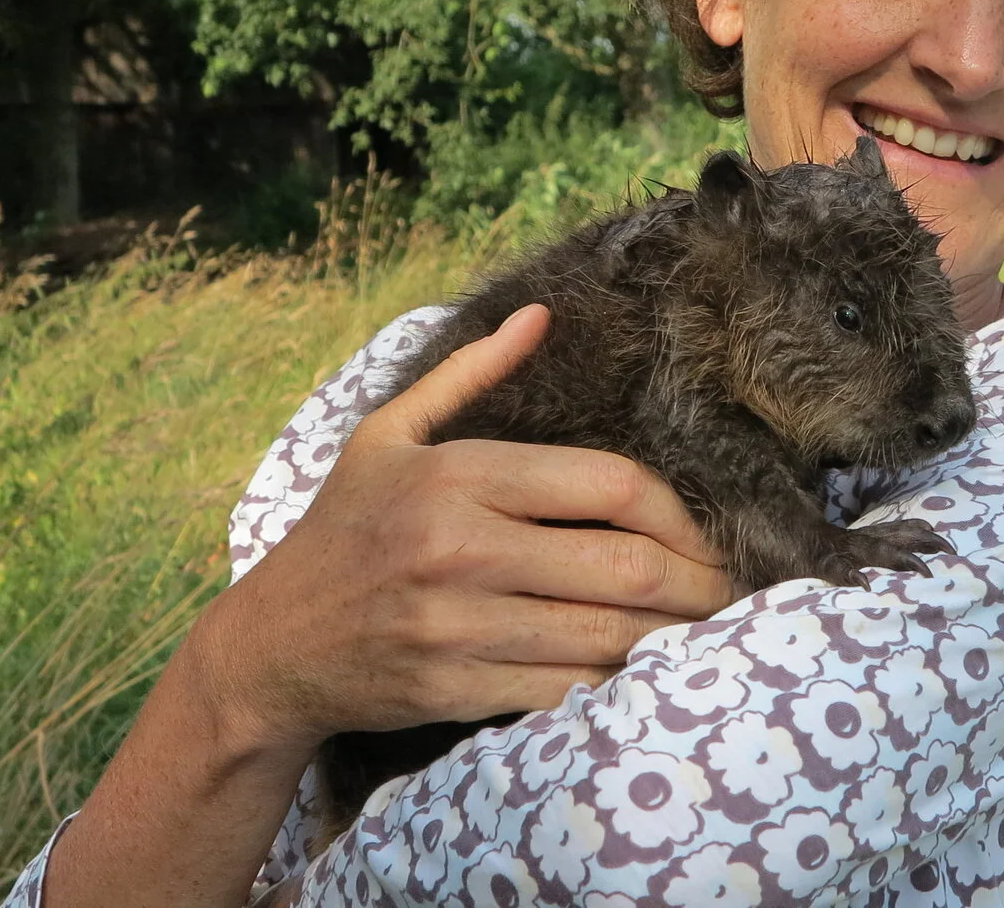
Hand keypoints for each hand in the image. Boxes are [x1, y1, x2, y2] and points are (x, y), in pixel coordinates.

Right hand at [43, 304, 734, 907]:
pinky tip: (645, 673)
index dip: (680, 513)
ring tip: (709, 631)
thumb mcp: (388, 436)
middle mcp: (460, 547)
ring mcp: (457, 625)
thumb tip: (539, 315)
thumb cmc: (343, 529)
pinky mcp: (454, 688)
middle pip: (628, 568)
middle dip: (700, 585)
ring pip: (607, 636)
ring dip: (672, 639)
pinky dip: (617, 683)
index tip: (705, 532)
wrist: (270, 645)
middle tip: (733, 591)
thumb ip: (468, 374)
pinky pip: (566, 689)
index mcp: (458, 475)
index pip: (612, 486)